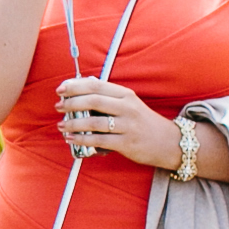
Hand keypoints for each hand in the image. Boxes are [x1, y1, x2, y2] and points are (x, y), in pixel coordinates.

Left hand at [53, 76, 178, 168]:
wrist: (170, 143)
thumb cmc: (144, 123)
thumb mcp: (130, 104)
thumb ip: (109, 98)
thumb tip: (82, 88)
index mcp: (126, 95)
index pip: (96, 86)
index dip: (75, 86)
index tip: (61, 89)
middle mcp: (127, 107)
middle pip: (93, 100)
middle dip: (71, 103)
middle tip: (58, 106)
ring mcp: (128, 125)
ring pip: (94, 121)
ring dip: (73, 123)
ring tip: (61, 125)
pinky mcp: (127, 143)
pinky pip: (99, 140)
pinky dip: (82, 139)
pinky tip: (71, 138)